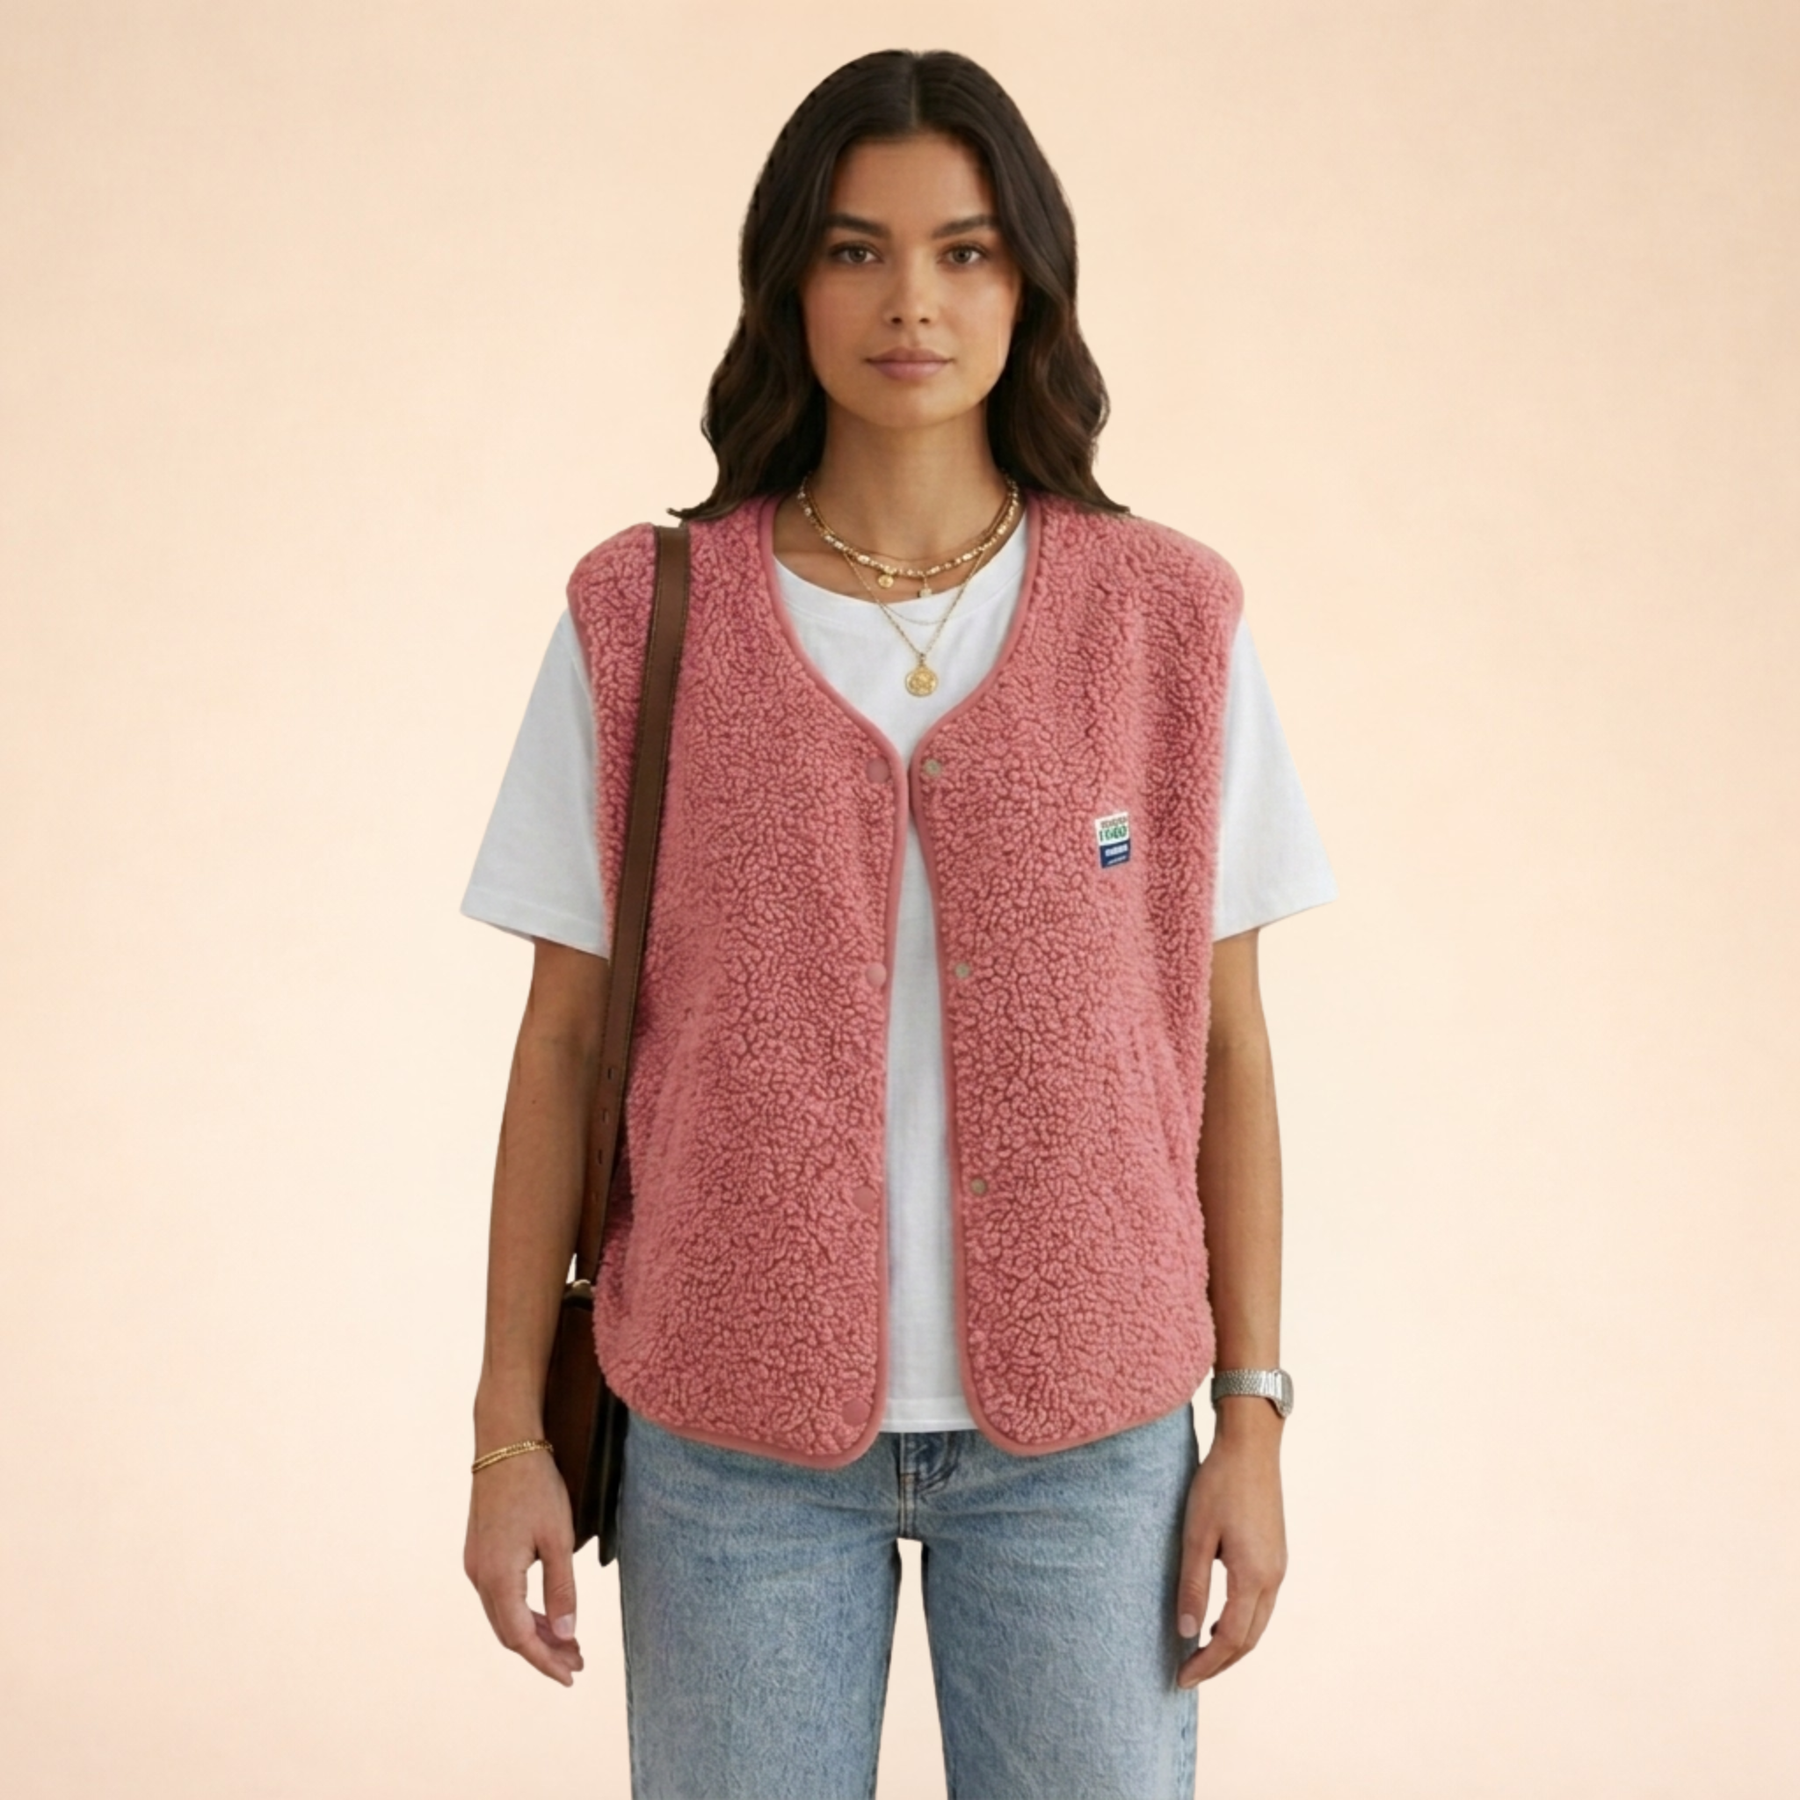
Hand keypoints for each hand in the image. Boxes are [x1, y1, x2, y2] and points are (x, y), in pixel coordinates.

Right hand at [464, 1448, 584, 1685]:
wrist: (505, 1444)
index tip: (571, 1676)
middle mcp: (479, 1576)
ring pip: (504, 1615)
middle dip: (543, 1651)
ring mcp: (476, 1564)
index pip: (521, 1637)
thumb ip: (561, 1588)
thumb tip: (566, 1633)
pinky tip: (546, 1613)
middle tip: (577, 1662)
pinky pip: (500, 1596)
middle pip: (509, 1631)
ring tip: (568, 1643)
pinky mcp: (479, 1553)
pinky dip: (523, 1611)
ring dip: (534, 1632)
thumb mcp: (558, 1538)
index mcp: (497, 1577)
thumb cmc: (535, 1487)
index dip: (545, 1661)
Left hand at [1174, 1413, 1286, 1685]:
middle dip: (1220, 1662)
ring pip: (1258, 1622)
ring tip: (1201, 1653)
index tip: (1181, 1678)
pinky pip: (1261, 1603)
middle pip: (1250, 1639)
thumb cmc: (1219, 1484)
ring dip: (1232, 1644)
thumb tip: (1187, 1634)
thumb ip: (1193, 1586)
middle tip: (1189, 1674)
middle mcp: (1273, 1577)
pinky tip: (1220, 1618)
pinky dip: (1241, 1621)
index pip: (1231, 1639)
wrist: (1251, 1446)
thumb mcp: (1196, 1534)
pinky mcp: (1276, 1554)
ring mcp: (1278, 1565)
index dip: (1206, 1664)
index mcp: (1253, 1576)